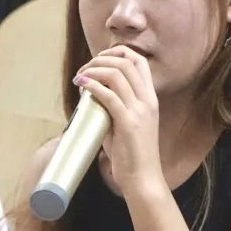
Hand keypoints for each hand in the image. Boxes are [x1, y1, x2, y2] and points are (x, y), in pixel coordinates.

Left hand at [74, 46, 164, 197]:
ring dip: (94, 70)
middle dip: (101, 59)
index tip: (100, 58)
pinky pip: (109, 96)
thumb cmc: (132, 154)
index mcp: (150, 99)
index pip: (139, 62)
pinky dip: (93, 86)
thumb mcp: (127, 124)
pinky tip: (82, 86)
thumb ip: (115, 107)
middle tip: (85, 68)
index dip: (118, 52)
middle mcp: (148, 101)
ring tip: (80, 76)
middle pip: (126, 62)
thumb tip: (92, 95)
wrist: (142, 178)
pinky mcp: (128, 123)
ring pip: (117, 74)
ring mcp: (140, 111)